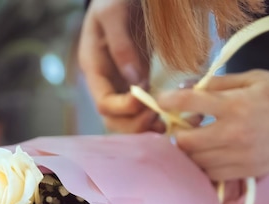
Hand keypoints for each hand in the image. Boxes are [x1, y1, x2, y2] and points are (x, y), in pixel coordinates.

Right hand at [78, 0, 163, 132]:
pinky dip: (157, 116)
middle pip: (113, 119)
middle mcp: (105, 81)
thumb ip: (121, 45)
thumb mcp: (114, 11)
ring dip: (147, 127)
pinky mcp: (137, 82)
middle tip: (161, 119)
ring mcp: (120, 83)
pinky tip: (173, 114)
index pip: (103, 103)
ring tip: (170, 123)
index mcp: (94, 66)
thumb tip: (135, 80)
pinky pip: (143, 108)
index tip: (147, 102)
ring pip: (128, 119)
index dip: (124, 109)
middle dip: (136, 125)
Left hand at [157, 69, 268, 179]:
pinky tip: (207, 155)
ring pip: (194, 161)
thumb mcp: (253, 79)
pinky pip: (209, 175)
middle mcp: (232, 134)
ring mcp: (236, 156)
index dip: (168, 100)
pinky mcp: (242, 173)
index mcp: (234, 106)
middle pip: (185, 140)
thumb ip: (219, 82)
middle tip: (184, 125)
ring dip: (189, 151)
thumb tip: (189, 86)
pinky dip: (202, 166)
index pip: (190, 103)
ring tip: (197, 140)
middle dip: (177, 132)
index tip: (161, 100)